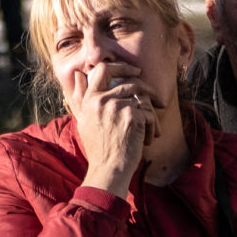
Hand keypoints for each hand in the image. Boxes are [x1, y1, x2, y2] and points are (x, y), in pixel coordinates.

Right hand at [75, 68, 153, 197]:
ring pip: (142, 99)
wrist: (108, 170)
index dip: (121, 66)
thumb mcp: (83, 121)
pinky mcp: (132, 116)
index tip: (135, 71)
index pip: (103, 70)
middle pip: (129, 82)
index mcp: (90, 100)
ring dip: (150, 114)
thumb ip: (80, 97)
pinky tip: (149, 140)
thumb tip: (79, 74)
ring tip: (150, 129)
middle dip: (147, 88)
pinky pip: (149, 114)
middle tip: (157, 97)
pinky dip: (152, 127)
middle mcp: (102, 100)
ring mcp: (117, 107)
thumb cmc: (98, 149)